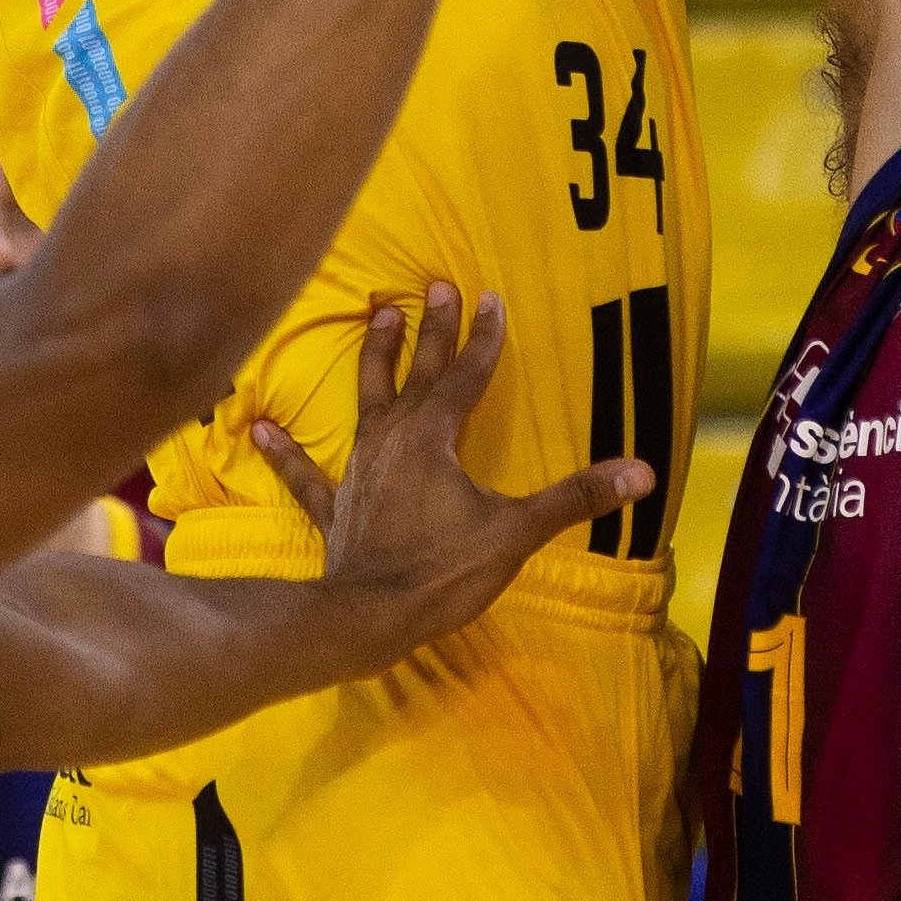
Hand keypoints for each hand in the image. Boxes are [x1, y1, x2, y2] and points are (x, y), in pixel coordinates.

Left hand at [253, 283, 650, 637]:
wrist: (369, 617)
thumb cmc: (442, 571)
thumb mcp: (516, 533)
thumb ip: (575, 499)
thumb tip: (642, 472)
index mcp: (435, 439)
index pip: (465, 376)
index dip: (482, 338)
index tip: (491, 296)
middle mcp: (393, 441)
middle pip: (417, 375)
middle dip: (431, 329)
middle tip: (436, 283)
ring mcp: (360, 473)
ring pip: (367, 402)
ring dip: (374, 359)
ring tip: (376, 314)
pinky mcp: (337, 508)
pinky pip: (305, 476)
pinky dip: (285, 452)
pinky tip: (257, 427)